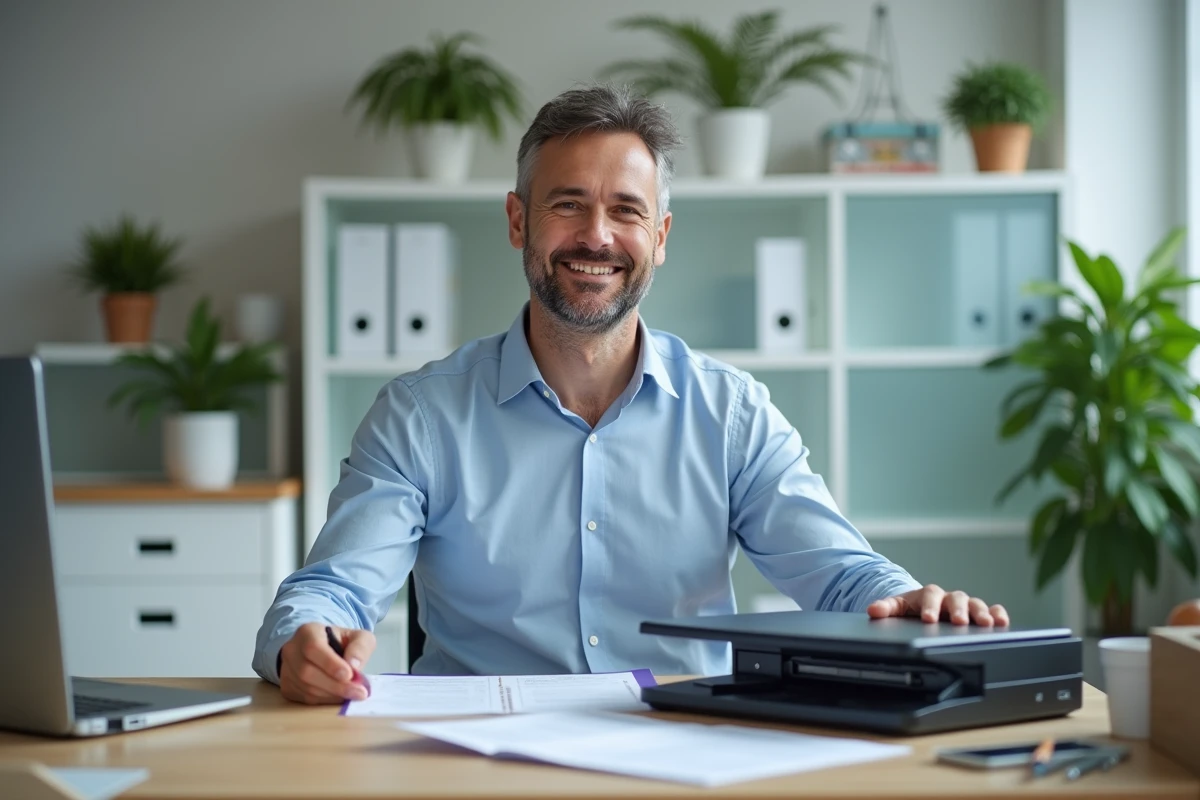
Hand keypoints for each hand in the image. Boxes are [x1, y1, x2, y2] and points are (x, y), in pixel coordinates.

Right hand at [279, 622, 375, 704]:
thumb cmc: (341, 643)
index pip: (313, 647)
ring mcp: (286, 669)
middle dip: (335, 685)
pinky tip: (338, 696)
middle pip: (307, 671)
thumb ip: (360, 647)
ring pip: (306, 687)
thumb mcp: (358, 637)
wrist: (322, 651)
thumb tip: (354, 665)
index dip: (330, 663)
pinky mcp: (287, 686)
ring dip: (332, 695)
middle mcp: (292, 650)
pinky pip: (304, 698)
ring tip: (352, 694)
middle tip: (358, 692)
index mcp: (308, 632)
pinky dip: (324, 700)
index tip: (349, 675)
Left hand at [866, 584, 1009, 626]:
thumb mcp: (898, 608)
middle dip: (958, 610)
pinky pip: (992, 610)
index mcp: (928, 595)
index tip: (928, 619)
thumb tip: (873, 610)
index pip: (930, 596)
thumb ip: (886, 608)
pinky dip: (998, 614)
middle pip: (956, 598)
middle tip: (959, 622)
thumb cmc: (913, 609)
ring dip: (981, 613)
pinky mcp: (979, 613)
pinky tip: (1002, 622)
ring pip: (976, 604)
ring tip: (986, 624)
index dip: (930, 606)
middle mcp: (949, 598)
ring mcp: (966, 604)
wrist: (926, 608)